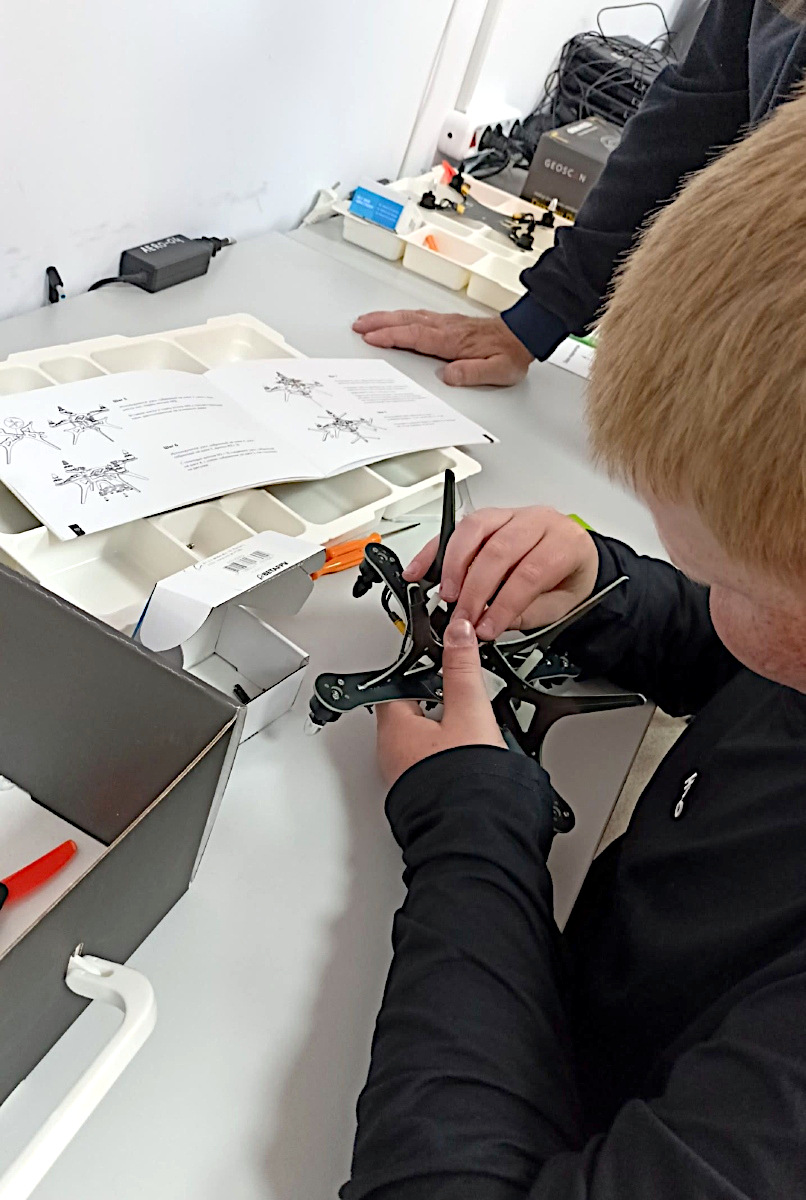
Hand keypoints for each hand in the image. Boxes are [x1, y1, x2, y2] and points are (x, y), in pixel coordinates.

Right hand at [352, 311, 532, 386]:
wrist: (524, 334)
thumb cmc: (510, 354)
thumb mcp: (496, 371)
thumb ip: (470, 372)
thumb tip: (447, 375)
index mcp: (452, 341)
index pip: (415, 336)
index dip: (391, 336)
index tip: (371, 337)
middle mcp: (447, 328)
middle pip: (406, 322)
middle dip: (380, 323)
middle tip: (358, 325)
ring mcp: (447, 323)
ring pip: (410, 316)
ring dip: (387, 317)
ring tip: (367, 320)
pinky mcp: (450, 322)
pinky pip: (419, 315)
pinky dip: (402, 316)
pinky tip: (395, 318)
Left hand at [376, 618, 504, 787]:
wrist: (474, 834)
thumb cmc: (461, 782)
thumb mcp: (469, 711)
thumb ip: (462, 669)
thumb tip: (456, 634)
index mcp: (394, 728)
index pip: (395, 684)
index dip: (417, 670)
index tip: (434, 661)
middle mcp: (393, 754)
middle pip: (410, 712)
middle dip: (436, 701)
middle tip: (462, 695)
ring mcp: (407, 777)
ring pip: (424, 740)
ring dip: (447, 731)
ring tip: (474, 728)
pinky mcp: (425, 796)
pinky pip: (433, 764)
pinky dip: (451, 756)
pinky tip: (474, 758)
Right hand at [404, 507, 599, 640]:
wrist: (575, 559)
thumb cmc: (568, 578)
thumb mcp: (557, 606)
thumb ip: (523, 613)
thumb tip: (486, 621)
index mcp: (564, 543)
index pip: (529, 573)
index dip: (503, 604)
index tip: (485, 628)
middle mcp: (538, 521)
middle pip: (498, 551)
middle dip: (474, 589)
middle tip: (462, 617)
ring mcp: (512, 514)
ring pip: (474, 530)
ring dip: (453, 565)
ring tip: (446, 595)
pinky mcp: (489, 517)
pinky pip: (457, 527)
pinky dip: (435, 549)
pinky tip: (421, 569)